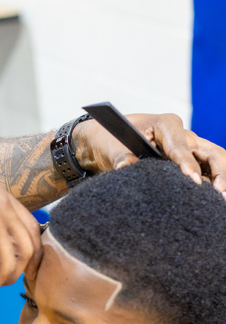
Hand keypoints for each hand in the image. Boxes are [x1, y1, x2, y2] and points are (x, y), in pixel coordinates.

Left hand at [73, 113, 225, 194]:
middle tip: (219, 195)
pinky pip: (208, 169)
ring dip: (221, 178)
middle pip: (212, 153)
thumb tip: (124, 168)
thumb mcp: (112, 148)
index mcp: (166, 124)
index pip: (183, 147)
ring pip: (216, 160)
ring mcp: (189, 146)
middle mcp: (183, 134)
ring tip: (222, 199)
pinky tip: (214, 199)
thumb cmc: (112, 139)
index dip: (188, 165)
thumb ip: (122, 158)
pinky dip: (213, 181)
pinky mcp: (189, 159)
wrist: (109, 139)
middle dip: (219, 173)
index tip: (193, 182)